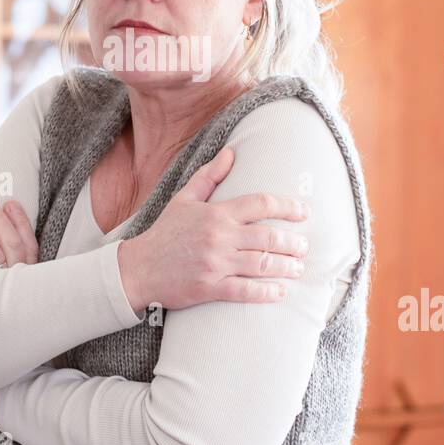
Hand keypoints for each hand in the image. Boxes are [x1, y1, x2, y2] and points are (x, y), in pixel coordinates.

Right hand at [116, 146, 309, 313]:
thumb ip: (209, 176)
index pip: (260, 204)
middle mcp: (219, 237)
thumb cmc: (164, 233)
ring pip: (262, 264)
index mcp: (216, 213)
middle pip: (268, 236)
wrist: (138, 269)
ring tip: (298, 267)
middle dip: (293, 242)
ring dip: (286, 266)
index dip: (287, 206)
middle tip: (304, 246)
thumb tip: (231, 152)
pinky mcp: (210, 288)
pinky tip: (280, 292)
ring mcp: (216, 264)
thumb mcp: (184, 199)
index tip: (304, 212)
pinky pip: (245, 291)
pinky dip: (267, 292)